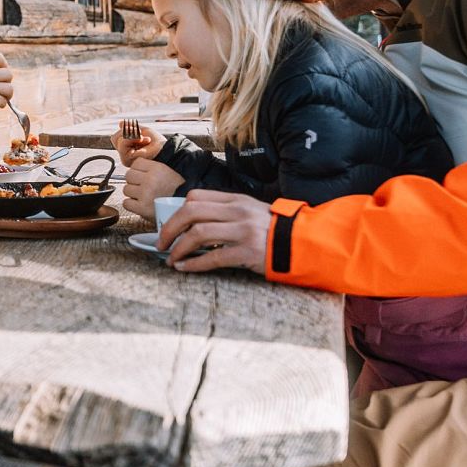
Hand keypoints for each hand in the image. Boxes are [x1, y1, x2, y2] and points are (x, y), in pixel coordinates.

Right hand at [111, 122, 166, 166]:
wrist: (165, 150)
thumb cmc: (157, 143)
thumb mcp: (143, 131)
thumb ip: (131, 128)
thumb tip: (120, 123)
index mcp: (128, 147)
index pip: (116, 137)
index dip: (124, 130)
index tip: (137, 129)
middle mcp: (125, 153)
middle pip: (115, 138)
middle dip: (127, 131)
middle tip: (140, 132)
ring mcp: (125, 157)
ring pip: (118, 140)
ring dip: (131, 134)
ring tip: (143, 138)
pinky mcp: (128, 159)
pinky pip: (123, 144)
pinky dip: (133, 138)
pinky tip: (144, 140)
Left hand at [121, 158, 183, 219]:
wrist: (183, 207)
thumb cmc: (176, 190)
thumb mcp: (166, 171)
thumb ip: (150, 168)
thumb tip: (133, 167)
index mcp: (157, 169)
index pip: (136, 163)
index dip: (138, 170)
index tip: (143, 176)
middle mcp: (150, 180)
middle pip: (128, 175)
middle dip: (134, 182)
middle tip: (143, 187)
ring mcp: (145, 194)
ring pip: (126, 189)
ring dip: (132, 194)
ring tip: (144, 196)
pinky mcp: (142, 208)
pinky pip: (126, 203)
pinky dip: (131, 205)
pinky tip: (140, 204)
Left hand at [156, 190, 270, 273]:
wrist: (304, 245)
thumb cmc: (275, 231)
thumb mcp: (251, 212)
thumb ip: (228, 213)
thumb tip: (195, 222)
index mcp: (236, 200)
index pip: (196, 197)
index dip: (176, 212)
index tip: (169, 226)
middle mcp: (238, 212)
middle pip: (191, 212)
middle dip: (170, 228)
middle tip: (161, 243)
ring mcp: (243, 231)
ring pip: (198, 233)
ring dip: (178, 248)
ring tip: (171, 259)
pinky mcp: (248, 252)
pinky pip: (213, 258)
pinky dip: (194, 264)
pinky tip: (185, 269)